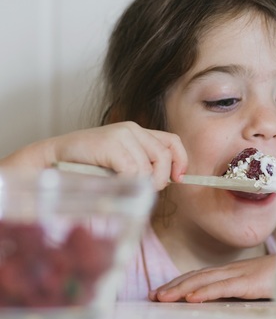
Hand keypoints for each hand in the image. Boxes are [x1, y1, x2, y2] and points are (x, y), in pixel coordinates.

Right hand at [2, 121, 187, 190]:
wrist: (52, 159)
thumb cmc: (87, 166)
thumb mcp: (121, 163)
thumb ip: (143, 165)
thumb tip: (168, 180)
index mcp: (137, 132)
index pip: (172, 141)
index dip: (180, 160)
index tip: (178, 178)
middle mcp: (132, 129)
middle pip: (164, 157)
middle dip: (159, 179)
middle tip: (145, 189)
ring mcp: (121, 135)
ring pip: (149, 167)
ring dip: (141, 183)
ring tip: (123, 185)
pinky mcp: (111, 144)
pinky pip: (133, 171)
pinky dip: (127, 182)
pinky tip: (114, 182)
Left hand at [149, 255, 275, 301]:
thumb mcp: (260, 284)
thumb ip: (244, 289)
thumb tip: (230, 299)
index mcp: (235, 271)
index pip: (202, 275)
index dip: (181, 281)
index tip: (163, 290)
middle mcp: (233, 269)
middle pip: (197, 275)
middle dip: (173, 285)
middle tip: (153, 295)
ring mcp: (240, 274)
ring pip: (204, 280)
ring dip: (181, 288)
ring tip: (163, 297)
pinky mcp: (249, 282)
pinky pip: (223, 287)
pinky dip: (205, 292)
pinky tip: (191, 298)